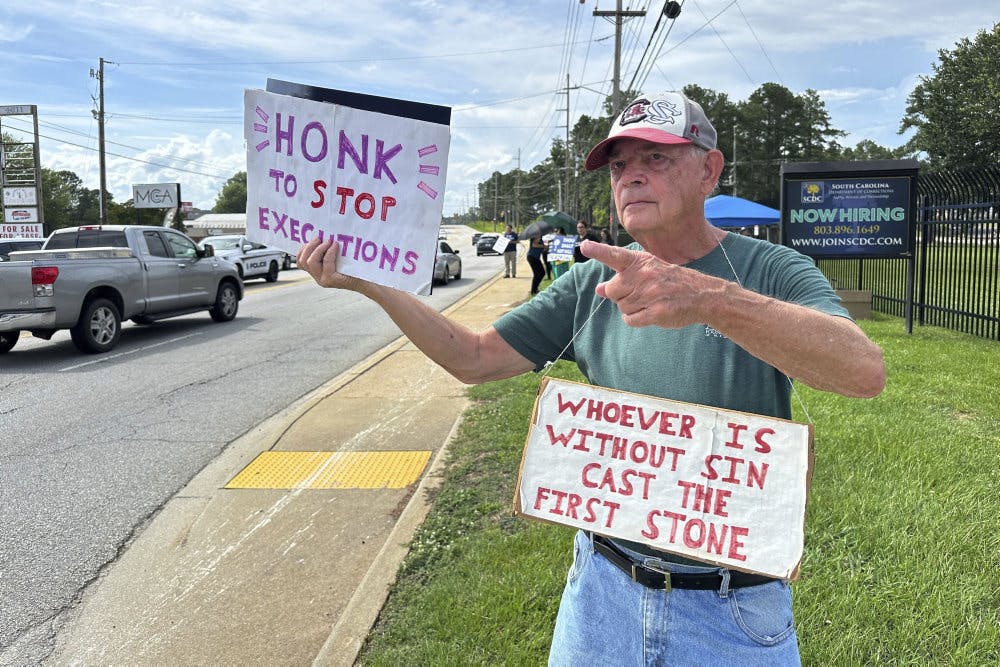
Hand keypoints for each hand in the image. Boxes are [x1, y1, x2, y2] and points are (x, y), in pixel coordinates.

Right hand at [297, 237, 365, 291]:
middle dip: (309, 247)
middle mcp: (318, 277)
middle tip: (320, 238)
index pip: (300, 262)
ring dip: (319, 249)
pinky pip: (325, 263)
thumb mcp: (338, 257)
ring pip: (310, 262)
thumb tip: (321, 234)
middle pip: (302, 262)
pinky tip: (336, 246)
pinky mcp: (331, 280)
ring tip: (328, 241)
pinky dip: (329, 252)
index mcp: (317, 272)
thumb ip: (327, 251)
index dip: (303, 249)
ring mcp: (323, 280)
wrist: (368, 280)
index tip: (314, 239)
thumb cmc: (355, 266)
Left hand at [580, 240, 726, 328]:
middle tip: (638, 293)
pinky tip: (648, 313)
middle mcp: (645, 275)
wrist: (703, 295)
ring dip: (631, 308)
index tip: (583, 246)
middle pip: (613, 290)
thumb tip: (599, 289)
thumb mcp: (648, 272)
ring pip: (622, 307)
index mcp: (642, 262)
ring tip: (649, 301)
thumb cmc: (671, 281)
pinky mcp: (656, 312)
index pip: (616, 255)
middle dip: (620, 295)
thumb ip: (623, 278)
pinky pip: (630, 320)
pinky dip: (635, 319)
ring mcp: (651, 294)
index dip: (598, 251)